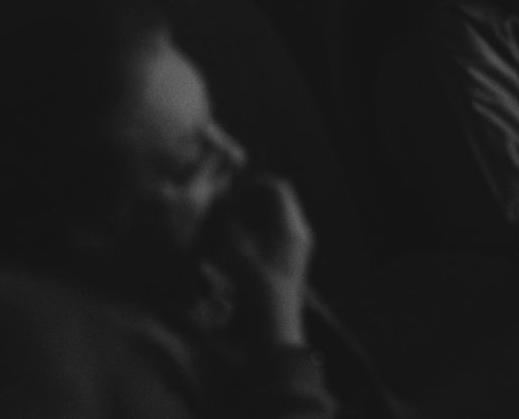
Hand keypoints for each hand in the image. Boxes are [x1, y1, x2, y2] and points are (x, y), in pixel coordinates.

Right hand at [206, 173, 314, 346]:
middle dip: (249, 201)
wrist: (273, 332)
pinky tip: (233, 247)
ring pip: (273, 219)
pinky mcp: (288, 263)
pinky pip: (272, 237)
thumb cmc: (253, 290)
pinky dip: (253, 235)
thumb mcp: (235, 251)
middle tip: (225, 210)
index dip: (251, 186)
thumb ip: (226, 222)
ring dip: (249, 218)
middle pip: (276, 202)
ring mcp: (295, 249)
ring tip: (225, 228)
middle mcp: (298, 234)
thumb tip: (219, 202)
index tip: (229, 196)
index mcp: (291, 226)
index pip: (277, 187)